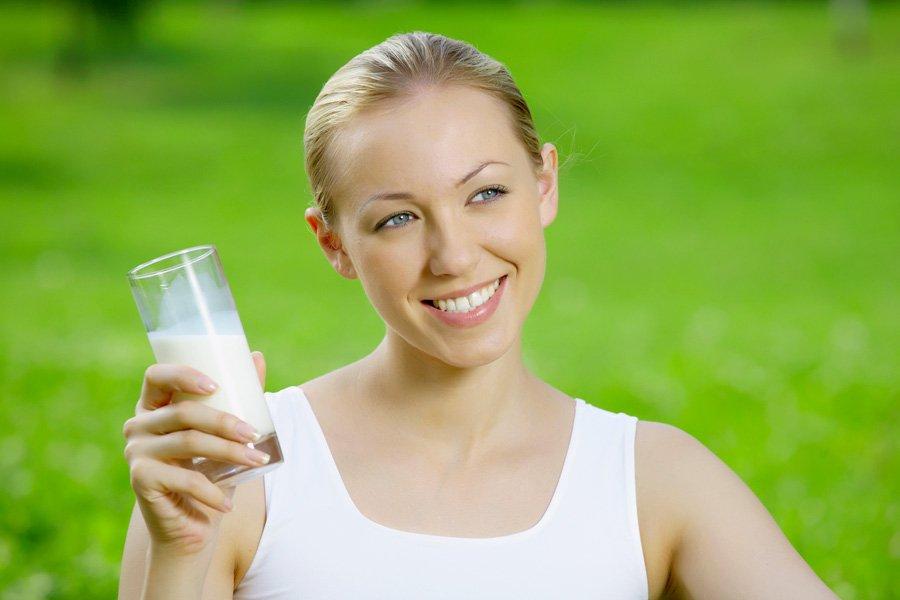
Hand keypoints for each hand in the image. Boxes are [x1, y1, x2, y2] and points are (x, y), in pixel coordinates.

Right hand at [122, 351, 267, 556]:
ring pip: (189, 442)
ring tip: (258, 461)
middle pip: (184, 412)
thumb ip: (239, 397)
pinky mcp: (140, 479)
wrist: (192, 525)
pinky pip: (184, 479)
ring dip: (229, 452)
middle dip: (225, 422)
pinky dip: (213, 491)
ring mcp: (136, 452)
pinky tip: (229, 503)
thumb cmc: (212, 473)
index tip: (215, 385)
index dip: (182, 374)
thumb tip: (257, 357)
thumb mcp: (225, 434)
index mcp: (154, 406)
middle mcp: (139, 425)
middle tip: (255, 434)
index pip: (156, 376)